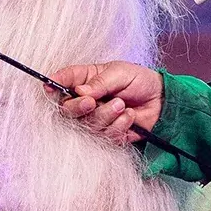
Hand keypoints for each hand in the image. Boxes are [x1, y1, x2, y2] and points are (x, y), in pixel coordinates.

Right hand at [47, 62, 162, 143]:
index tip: (50, 87)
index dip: (53, 84)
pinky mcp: (108, 134)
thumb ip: (100, 83)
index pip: (62, 81)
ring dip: (105, 116)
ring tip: (122, 105)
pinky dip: (119, 127)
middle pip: (66, 110)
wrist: (161, 100)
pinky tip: (130, 116)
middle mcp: (86, 101)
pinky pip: (105, 136)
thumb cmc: (138, 81)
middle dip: (78, 107)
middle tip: (93, 102)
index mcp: (85, 81)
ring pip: (87, 125)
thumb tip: (80, 92)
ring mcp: (95, 119)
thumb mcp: (120, 73)